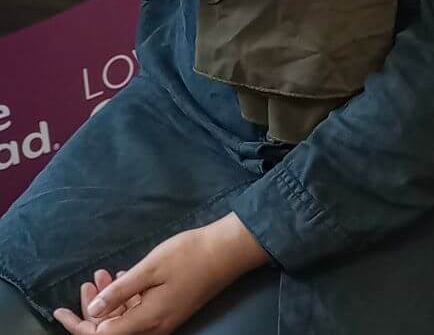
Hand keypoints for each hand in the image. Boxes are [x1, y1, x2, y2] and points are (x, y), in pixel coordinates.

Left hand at [52, 214, 269, 333]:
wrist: (229, 250)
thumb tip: (92, 313)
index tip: (60, 311)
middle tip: (86, 285)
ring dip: (110, 301)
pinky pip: (140, 313)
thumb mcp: (150, 268)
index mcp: (148, 320)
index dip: (78, 326)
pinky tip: (123, 278)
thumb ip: (120, 292)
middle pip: (113, 332)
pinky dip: (126, 298)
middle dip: (92, 312)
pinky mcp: (172, 310)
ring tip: (102, 275)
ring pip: (126, 320)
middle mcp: (155, 327)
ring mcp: (165, 320)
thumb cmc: (189, 255)